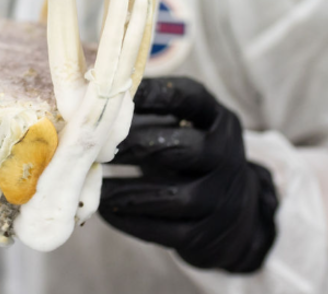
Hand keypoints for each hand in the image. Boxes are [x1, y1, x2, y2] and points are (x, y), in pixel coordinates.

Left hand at [100, 77, 277, 273]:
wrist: (235, 211)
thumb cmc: (192, 156)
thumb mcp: (186, 125)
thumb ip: (151, 110)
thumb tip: (91, 92)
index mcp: (219, 119)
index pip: (187, 97)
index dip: (148, 93)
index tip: (110, 92)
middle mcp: (226, 156)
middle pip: (177, 148)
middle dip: (130, 145)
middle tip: (93, 145)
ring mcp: (220, 199)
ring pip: (171, 196)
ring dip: (125, 189)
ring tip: (93, 182)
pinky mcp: (206, 235)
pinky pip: (165, 231)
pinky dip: (130, 220)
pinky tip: (105, 208)